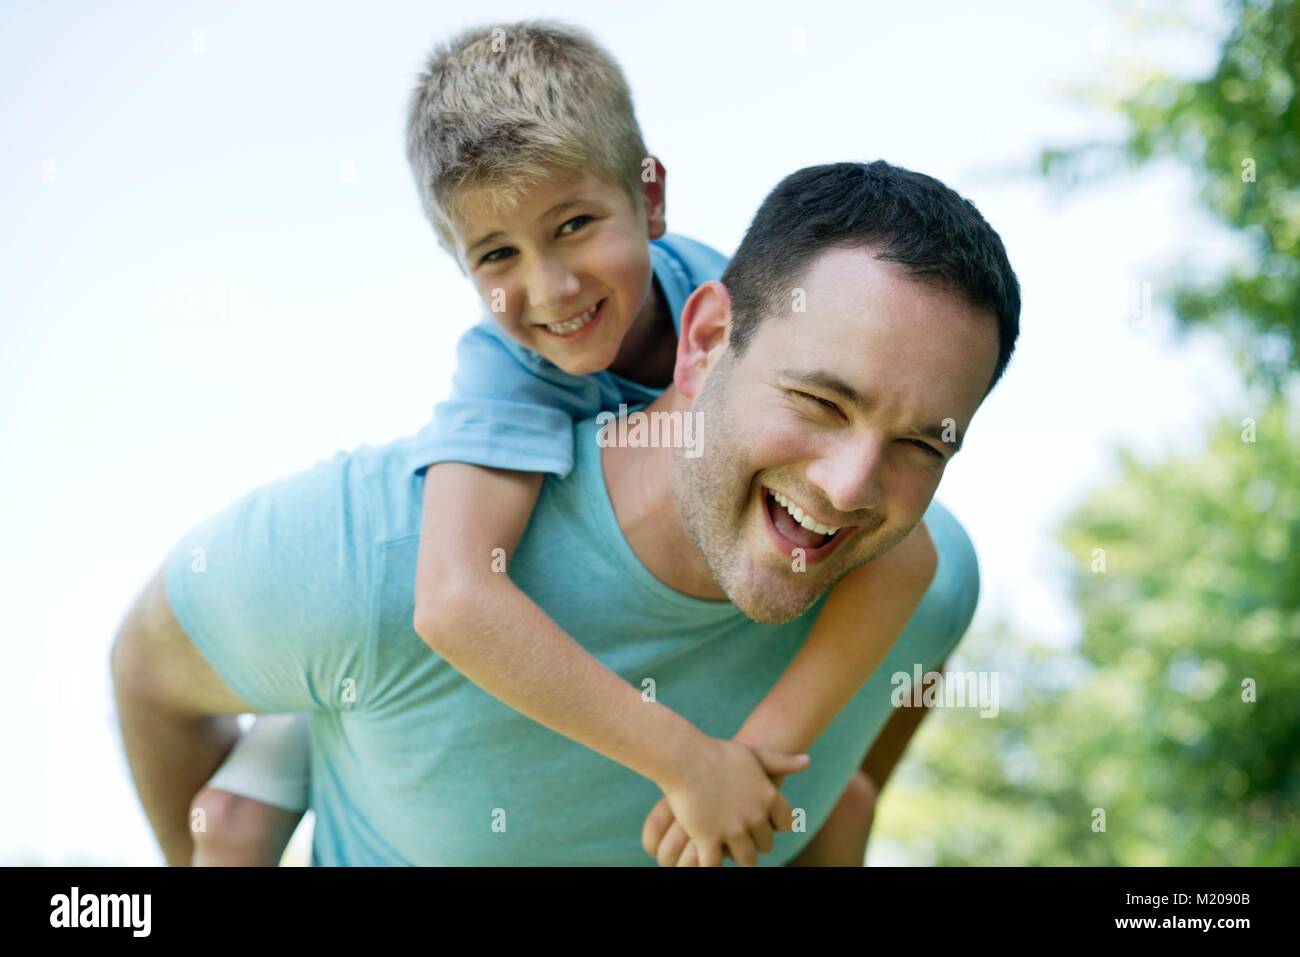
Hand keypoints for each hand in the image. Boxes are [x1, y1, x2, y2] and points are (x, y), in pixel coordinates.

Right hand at [643, 737, 808, 865]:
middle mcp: (755, 816)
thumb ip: (781, 761)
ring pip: (746, 860)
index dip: (774, 826)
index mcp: (769, 797)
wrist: (684, 757)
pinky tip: (708, 860)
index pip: (786, 824)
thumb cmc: (716, 753)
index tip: (763, 823)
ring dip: (737, 856)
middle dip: (754, 843)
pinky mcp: (709, 839)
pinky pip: (716, 865)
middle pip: (766, 845)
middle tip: (740, 837)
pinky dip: (713, 866)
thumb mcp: (753, 754)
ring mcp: (733, 830)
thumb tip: (807, 761)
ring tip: (726, 849)